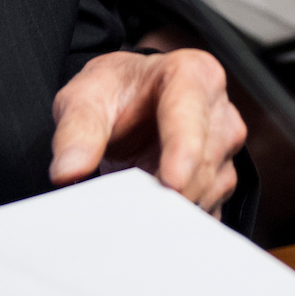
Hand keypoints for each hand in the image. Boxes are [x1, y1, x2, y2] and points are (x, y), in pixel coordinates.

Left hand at [49, 49, 244, 212]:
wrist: (131, 101)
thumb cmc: (116, 93)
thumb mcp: (85, 98)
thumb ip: (76, 131)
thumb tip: (68, 171)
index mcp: (193, 75)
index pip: (190, 115)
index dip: (183, 150)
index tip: (171, 182)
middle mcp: (219, 112)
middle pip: (200, 164)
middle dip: (164, 191)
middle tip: (124, 207)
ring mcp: (225, 151)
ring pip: (204, 194)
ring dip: (168, 207)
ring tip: (132, 201)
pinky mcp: (221, 183)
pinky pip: (204, 212)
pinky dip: (175, 220)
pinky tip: (150, 210)